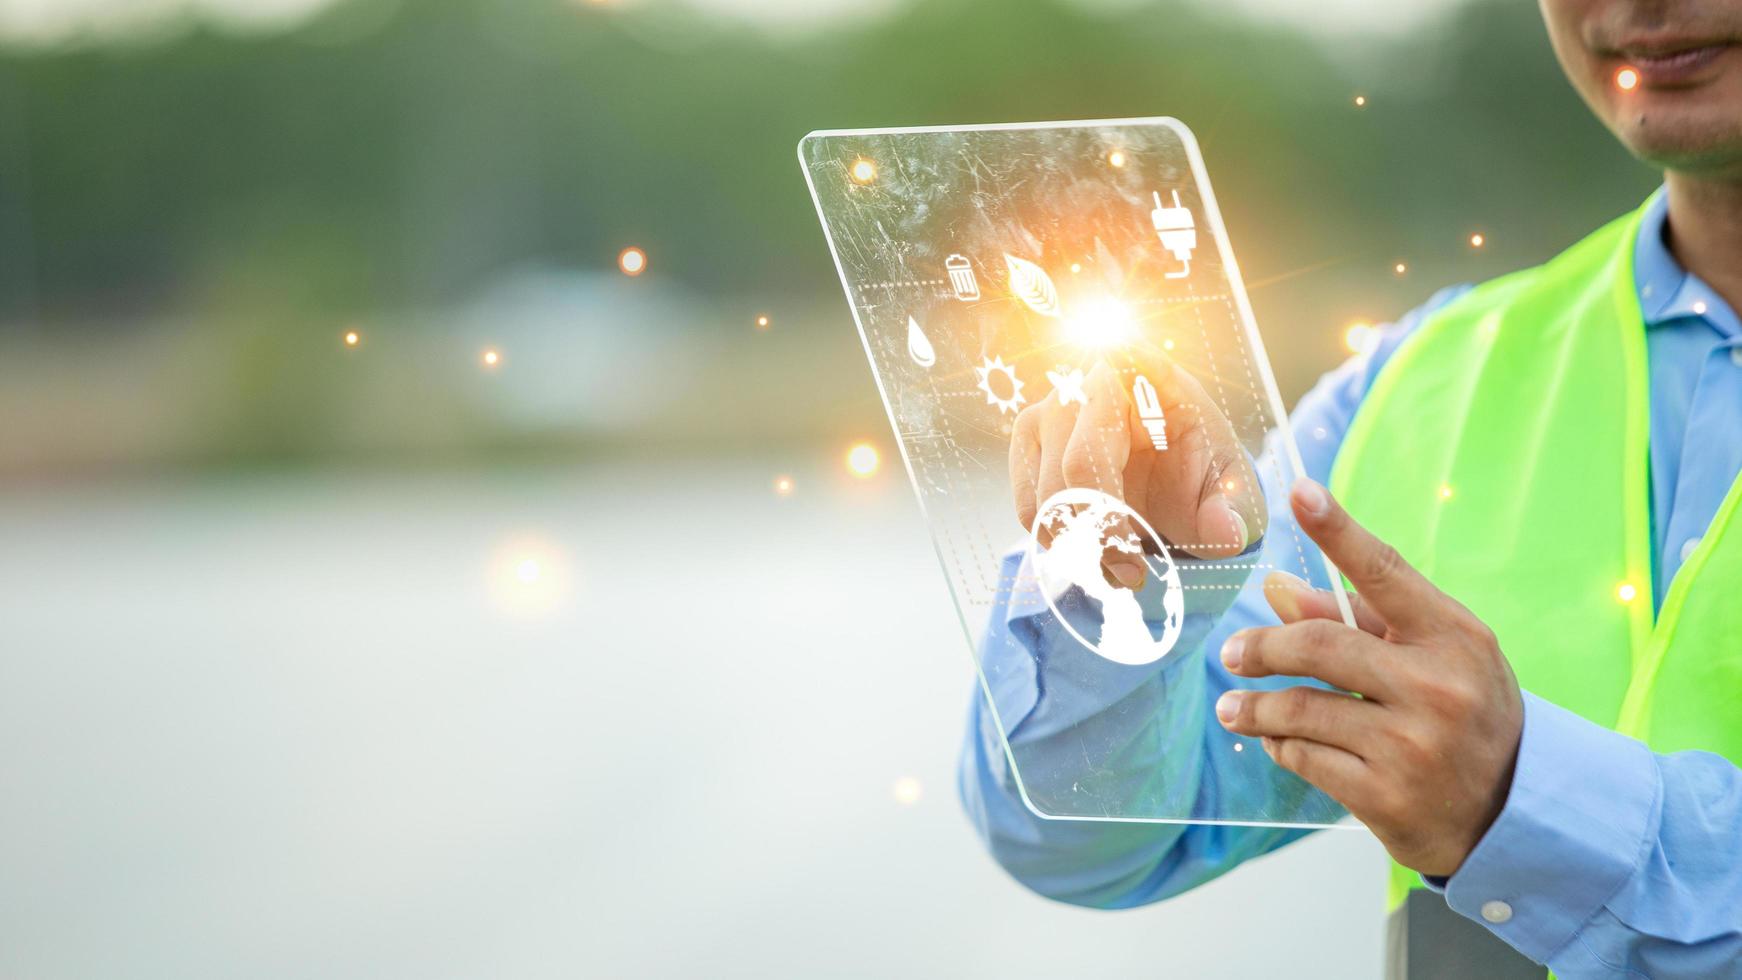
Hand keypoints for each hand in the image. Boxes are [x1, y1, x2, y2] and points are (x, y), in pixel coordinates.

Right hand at [1008, 356, 1264, 588]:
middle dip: (1105, 535)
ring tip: (1122, 570)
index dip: (1127, 377)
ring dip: (1082, 548)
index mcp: (1152, 379)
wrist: (1169, 478)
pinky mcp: (1028, 445)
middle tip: (1135, 575)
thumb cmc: (1201, 471)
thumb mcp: (1233, 490)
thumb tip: (1225, 534)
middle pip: (1079, 467)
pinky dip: (1060, 545)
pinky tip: (1095, 554)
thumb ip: (1234, 511)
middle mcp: (1091, 385)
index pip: (1132, 372)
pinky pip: (1029, 508)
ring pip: (1047, 496)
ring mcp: (1050, 412)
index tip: (1130, 383)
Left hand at [1214, 478, 1524, 877]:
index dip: (1339, 531)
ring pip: (1300, 708)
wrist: (1511, 814)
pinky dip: (1279, 746)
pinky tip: (1275, 742)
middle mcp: (1437, 687)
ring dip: (1254, 706)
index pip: (1386, 571)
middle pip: (1320, 645)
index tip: (1300, 491)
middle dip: (1263, 647)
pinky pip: (1304, 757)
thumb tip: (1278, 590)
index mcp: (1454, 637)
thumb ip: (1359, 620)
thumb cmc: (1464, 715)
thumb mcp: (1435, 657)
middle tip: (1233, 654)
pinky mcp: (1386, 797)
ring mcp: (1412, 745)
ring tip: (1233, 707)